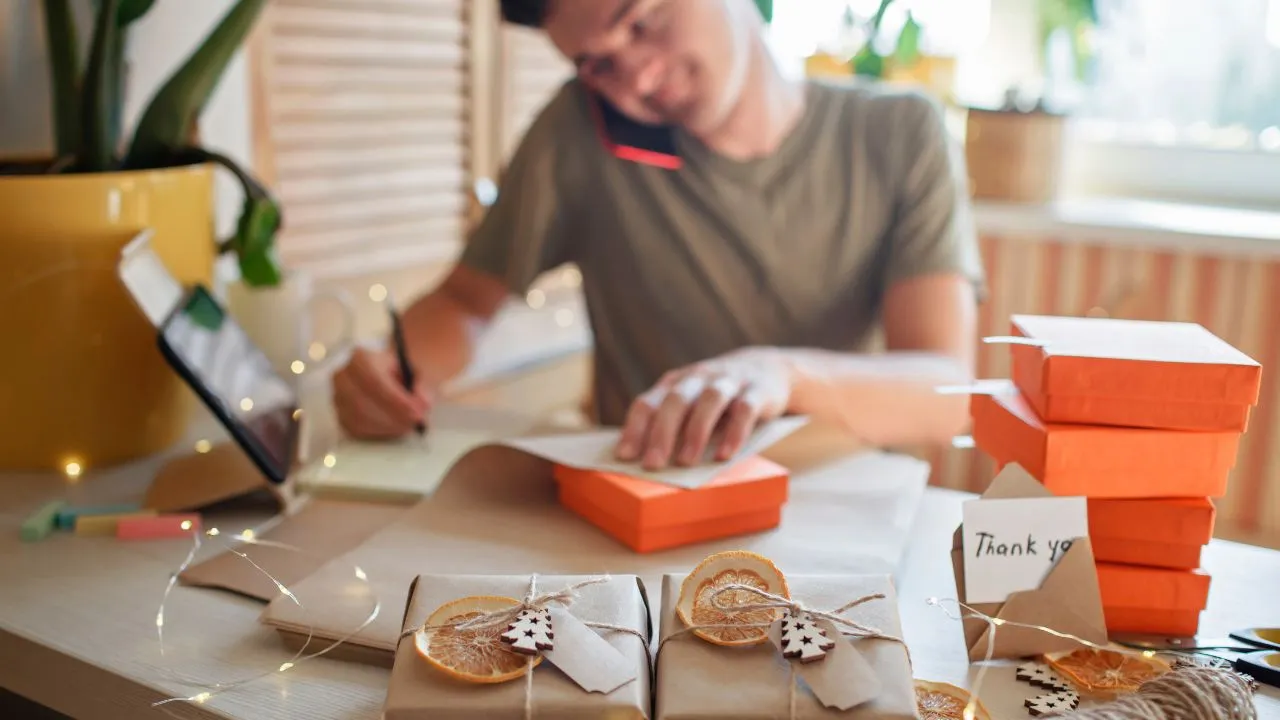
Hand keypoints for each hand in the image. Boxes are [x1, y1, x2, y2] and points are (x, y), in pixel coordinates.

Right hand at [332, 347, 431, 439]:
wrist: (394, 375)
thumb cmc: (405, 372)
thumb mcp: (421, 371)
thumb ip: (424, 385)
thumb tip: (423, 402)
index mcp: (360, 359)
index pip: (373, 381)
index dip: (395, 400)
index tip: (417, 412)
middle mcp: (343, 378)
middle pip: (362, 403)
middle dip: (392, 417)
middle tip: (415, 422)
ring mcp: (339, 399)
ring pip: (358, 420)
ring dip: (387, 426)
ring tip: (409, 424)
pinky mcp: (342, 417)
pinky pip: (356, 430)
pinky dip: (378, 432)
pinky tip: (396, 428)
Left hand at [615, 347, 791, 470]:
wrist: (769, 369)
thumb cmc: (719, 398)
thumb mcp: (693, 403)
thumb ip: (674, 424)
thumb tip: (648, 462)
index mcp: (675, 384)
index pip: (648, 403)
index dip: (635, 429)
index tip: (625, 457)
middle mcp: (699, 378)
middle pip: (675, 401)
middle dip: (661, 433)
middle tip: (652, 465)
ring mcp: (729, 381)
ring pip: (709, 401)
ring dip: (696, 432)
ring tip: (686, 462)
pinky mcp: (758, 390)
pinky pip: (744, 409)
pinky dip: (734, 432)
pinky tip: (724, 455)